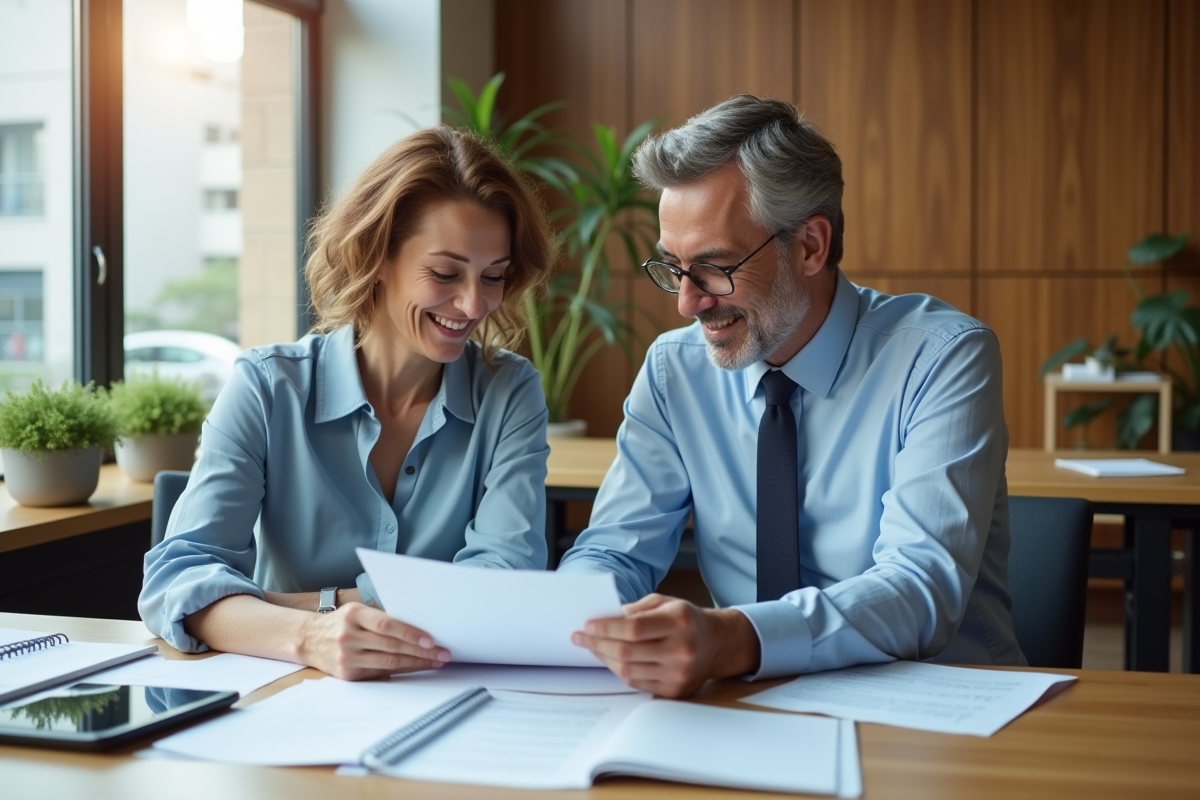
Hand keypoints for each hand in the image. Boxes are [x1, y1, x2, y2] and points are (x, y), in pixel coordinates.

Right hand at [298, 602, 449, 680]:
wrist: (309, 639)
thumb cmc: (342, 622)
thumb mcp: (357, 612)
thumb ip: (382, 618)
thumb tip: (420, 627)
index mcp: (353, 614)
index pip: (386, 625)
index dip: (410, 632)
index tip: (431, 638)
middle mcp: (348, 636)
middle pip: (391, 646)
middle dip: (421, 650)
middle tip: (443, 652)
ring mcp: (347, 657)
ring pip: (389, 662)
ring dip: (417, 662)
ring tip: (436, 661)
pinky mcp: (348, 674)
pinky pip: (381, 673)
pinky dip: (403, 670)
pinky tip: (417, 667)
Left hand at [571, 594, 760, 697]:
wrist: (717, 644)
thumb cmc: (686, 619)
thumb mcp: (665, 602)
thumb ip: (636, 609)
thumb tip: (605, 620)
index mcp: (679, 621)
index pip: (634, 628)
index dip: (606, 628)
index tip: (587, 625)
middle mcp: (682, 649)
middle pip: (627, 651)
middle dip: (598, 643)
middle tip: (580, 636)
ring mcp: (679, 673)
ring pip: (628, 670)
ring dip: (605, 658)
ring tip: (593, 646)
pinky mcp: (675, 690)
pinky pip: (637, 682)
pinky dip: (619, 670)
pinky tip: (610, 659)